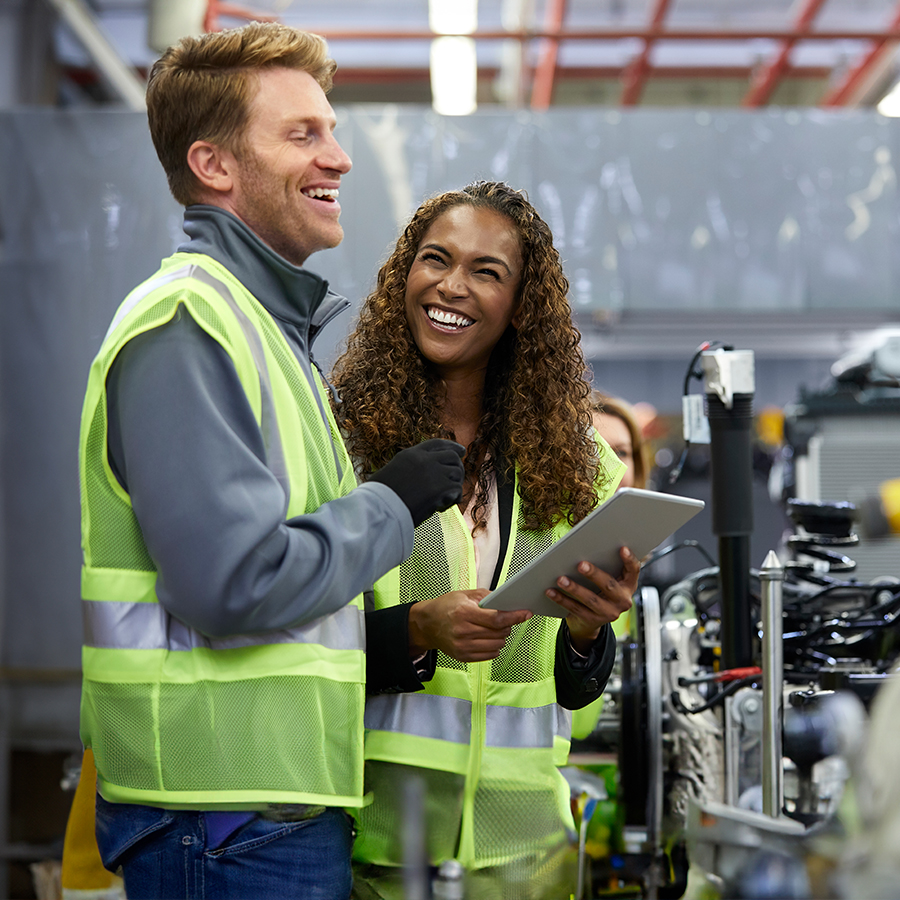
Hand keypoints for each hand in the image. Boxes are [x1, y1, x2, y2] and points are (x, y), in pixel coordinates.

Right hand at [370, 439, 465, 526]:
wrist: (377, 510)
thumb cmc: (378, 499)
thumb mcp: (391, 474)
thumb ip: (408, 470)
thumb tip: (419, 480)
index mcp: (409, 454)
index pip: (436, 444)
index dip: (452, 446)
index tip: (462, 451)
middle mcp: (424, 459)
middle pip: (452, 457)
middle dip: (457, 469)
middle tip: (455, 483)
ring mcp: (433, 472)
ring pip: (457, 473)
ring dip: (454, 486)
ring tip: (443, 499)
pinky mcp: (440, 488)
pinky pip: (457, 490)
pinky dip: (453, 499)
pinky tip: (441, 507)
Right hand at [408, 590, 531, 661]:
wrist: (427, 624)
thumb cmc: (446, 607)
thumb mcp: (465, 595)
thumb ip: (487, 597)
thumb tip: (507, 603)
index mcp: (464, 613)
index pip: (497, 619)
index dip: (514, 617)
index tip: (526, 613)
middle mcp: (463, 631)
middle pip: (499, 633)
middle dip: (508, 625)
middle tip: (504, 620)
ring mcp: (463, 646)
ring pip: (497, 644)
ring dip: (501, 636)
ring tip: (493, 628)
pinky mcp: (463, 656)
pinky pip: (490, 654)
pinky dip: (494, 646)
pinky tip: (487, 638)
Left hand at [545, 546, 639, 653]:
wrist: (591, 620)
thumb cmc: (599, 591)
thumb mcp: (609, 579)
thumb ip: (605, 566)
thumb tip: (586, 548)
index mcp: (628, 585)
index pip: (634, 571)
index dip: (630, 560)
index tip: (623, 549)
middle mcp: (622, 600)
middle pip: (609, 586)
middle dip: (594, 574)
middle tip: (580, 564)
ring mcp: (608, 613)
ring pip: (590, 599)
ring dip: (574, 588)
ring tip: (560, 579)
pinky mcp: (592, 620)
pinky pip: (575, 608)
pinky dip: (561, 599)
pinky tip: (551, 591)